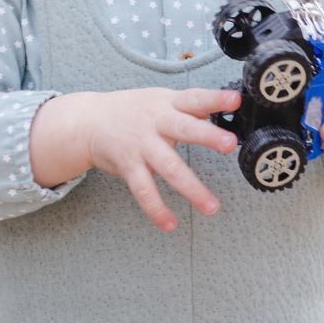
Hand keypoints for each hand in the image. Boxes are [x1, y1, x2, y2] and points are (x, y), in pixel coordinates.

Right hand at [82, 87, 240, 230]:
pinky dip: (156, 209)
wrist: (88, 121)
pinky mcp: (128, 165)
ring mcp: (141, 144)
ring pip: (168, 167)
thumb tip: (222, 110)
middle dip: (207, 135)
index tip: (235, 100)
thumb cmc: (132, 111)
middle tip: (229, 144)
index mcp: (167, 103)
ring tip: (211, 207)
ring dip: (191, 188)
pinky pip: (143, 190)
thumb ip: (189, 108)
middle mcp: (156, 122)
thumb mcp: (160, 100)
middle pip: (184, 128)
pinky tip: (169, 224)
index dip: (215, 98)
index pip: (194, 98)